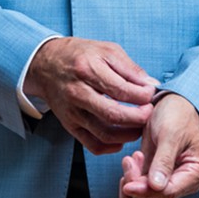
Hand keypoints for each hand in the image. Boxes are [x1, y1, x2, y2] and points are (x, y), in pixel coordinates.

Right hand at [25, 37, 158, 154]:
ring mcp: (72, 111)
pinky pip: (92, 144)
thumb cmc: (80, 55)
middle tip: (149, 113)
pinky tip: (121, 139)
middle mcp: (77, 92)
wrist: (47, 64)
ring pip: (104, 133)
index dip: (142, 95)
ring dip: (128, 135)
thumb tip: (151, 85)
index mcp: (88, 69)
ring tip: (139, 126)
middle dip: (138, 118)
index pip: (121, 90)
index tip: (151, 94)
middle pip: (113, 115)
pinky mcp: (69, 125)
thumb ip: (130, 68)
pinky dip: (110, 147)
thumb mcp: (106, 50)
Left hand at [119, 93, 198, 197]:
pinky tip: (130, 165)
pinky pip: (142, 193)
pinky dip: (131, 182)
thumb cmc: (177, 114)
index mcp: (198, 172)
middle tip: (130, 159)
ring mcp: (171, 180)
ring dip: (133, 183)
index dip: (146, 191)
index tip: (127, 184)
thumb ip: (164, 161)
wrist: (172, 104)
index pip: (169, 192)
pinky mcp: (158, 178)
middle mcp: (186, 181)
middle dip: (138, 183)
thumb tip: (156, 186)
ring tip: (131, 160)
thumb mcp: (170, 134)